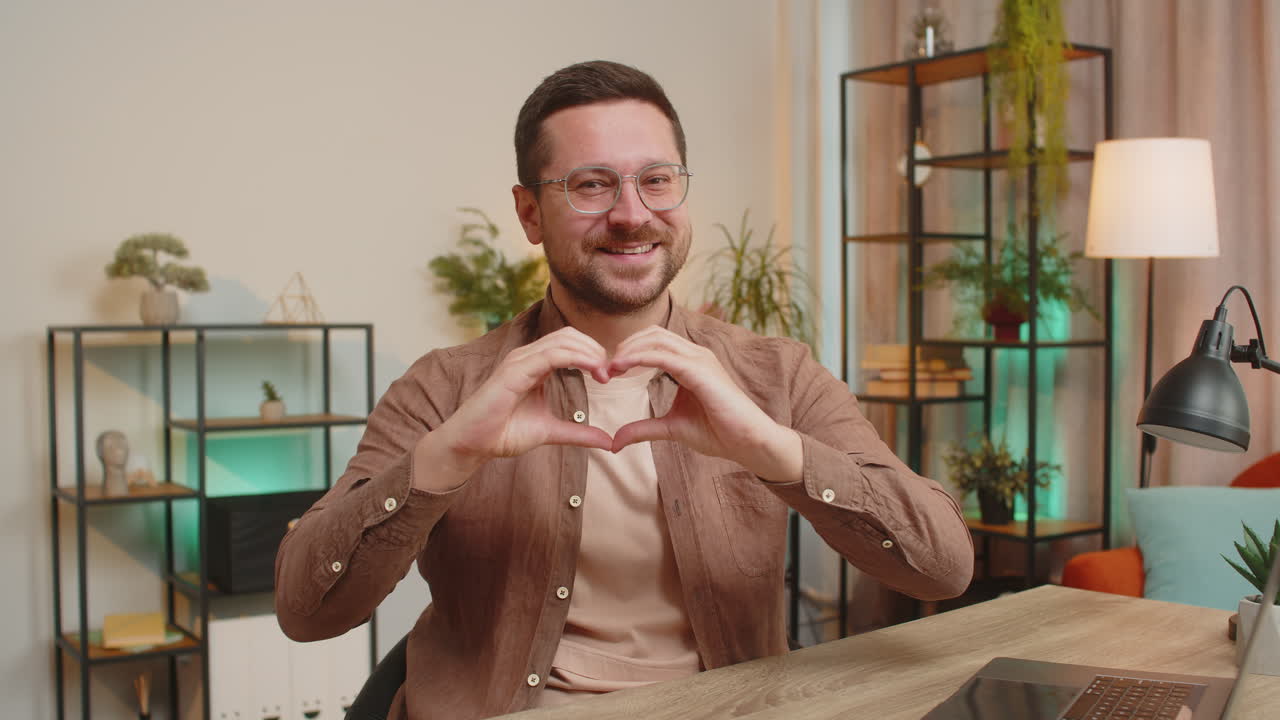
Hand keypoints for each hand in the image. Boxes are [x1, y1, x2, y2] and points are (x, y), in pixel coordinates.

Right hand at [415, 327, 613, 490]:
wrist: (472, 445)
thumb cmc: (503, 433)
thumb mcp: (550, 431)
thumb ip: (578, 432)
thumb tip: (609, 442)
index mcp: (535, 365)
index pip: (570, 343)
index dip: (593, 354)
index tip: (609, 377)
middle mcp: (527, 357)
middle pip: (570, 335)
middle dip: (595, 349)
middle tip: (610, 373)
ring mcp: (519, 360)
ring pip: (563, 340)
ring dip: (589, 353)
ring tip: (603, 373)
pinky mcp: (514, 371)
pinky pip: (550, 355)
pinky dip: (576, 358)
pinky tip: (591, 371)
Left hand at [608, 327, 802, 482]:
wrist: (749, 442)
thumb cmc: (720, 433)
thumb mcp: (671, 429)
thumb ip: (643, 429)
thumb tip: (614, 442)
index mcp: (691, 362)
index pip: (655, 342)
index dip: (629, 351)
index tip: (609, 370)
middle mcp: (696, 354)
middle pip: (652, 334)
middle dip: (625, 346)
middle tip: (606, 368)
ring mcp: (700, 359)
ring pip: (655, 340)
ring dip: (628, 350)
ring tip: (610, 368)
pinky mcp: (700, 370)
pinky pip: (663, 356)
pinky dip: (638, 358)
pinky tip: (622, 368)